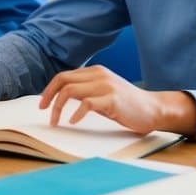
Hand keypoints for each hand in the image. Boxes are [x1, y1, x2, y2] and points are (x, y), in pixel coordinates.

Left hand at [39, 66, 195, 134]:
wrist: (153, 109)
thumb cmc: (127, 105)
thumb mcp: (103, 93)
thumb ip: (86, 91)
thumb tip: (61, 98)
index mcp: (95, 72)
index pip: (63, 75)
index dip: (49, 90)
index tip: (42, 104)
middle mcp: (99, 74)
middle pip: (63, 80)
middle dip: (48, 97)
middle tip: (44, 112)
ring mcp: (106, 85)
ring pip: (70, 90)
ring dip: (58, 107)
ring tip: (56, 122)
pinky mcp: (112, 99)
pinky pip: (87, 103)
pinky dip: (76, 113)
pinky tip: (73, 122)